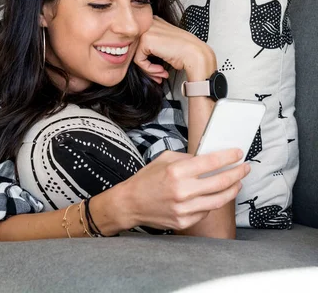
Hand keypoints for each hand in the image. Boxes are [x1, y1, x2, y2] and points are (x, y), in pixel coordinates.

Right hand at [114, 149, 249, 230]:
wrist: (131, 203)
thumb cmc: (146, 180)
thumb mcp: (164, 159)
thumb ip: (187, 158)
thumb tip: (208, 159)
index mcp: (176, 171)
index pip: (211, 162)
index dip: (228, 157)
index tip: (238, 153)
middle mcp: (182, 191)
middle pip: (221, 181)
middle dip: (237, 173)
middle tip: (244, 168)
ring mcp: (184, 208)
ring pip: (219, 199)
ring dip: (232, 189)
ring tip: (238, 183)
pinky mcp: (184, 221)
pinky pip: (207, 211)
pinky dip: (213, 202)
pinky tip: (215, 195)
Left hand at [134, 16, 216, 82]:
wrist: (196, 55)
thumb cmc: (185, 51)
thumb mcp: (164, 44)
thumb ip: (151, 46)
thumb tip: (138, 56)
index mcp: (154, 21)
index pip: (139, 43)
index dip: (147, 59)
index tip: (157, 67)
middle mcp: (149, 23)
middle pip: (136, 49)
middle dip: (147, 65)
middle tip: (158, 74)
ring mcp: (146, 30)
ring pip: (136, 55)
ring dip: (149, 69)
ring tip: (161, 72)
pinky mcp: (145, 40)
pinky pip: (139, 61)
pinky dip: (149, 69)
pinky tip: (161, 69)